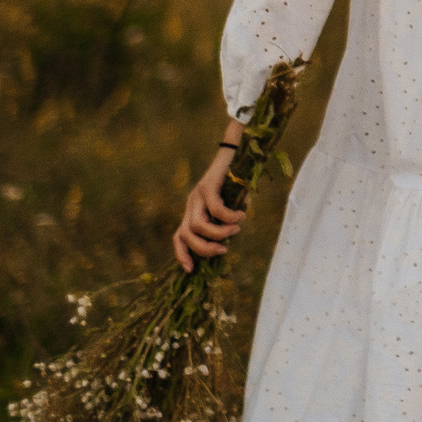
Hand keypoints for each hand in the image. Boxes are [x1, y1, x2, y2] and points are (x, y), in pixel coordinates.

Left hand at [172, 134, 245, 271]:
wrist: (235, 152)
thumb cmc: (235, 181)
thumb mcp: (230, 205)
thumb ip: (226, 220)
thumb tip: (231, 236)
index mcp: (193, 210)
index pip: (178, 237)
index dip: (182, 254)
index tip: (191, 269)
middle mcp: (191, 204)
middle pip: (186, 234)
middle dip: (203, 248)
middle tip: (224, 250)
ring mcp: (197, 195)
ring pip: (197, 225)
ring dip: (218, 233)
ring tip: (236, 229)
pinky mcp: (207, 185)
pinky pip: (215, 209)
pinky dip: (229, 216)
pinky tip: (242, 215)